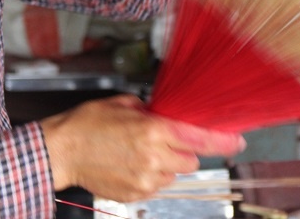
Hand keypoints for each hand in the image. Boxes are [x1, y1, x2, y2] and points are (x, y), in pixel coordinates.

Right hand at [40, 93, 244, 202]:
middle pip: (191, 160)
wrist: (62, 151)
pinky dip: (151, 176)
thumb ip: (151, 111)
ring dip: (166, 164)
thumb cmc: (88, 124)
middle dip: (183, 150)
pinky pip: (158, 185)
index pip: (200, 138)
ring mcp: (146, 179)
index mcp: (153, 130)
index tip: (237, 141)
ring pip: (174, 174)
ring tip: (139, 153)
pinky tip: (130, 165)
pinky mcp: (137, 194)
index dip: (223, 141)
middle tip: (162, 141)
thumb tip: (168, 115)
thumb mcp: (122, 104)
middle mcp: (154, 157)